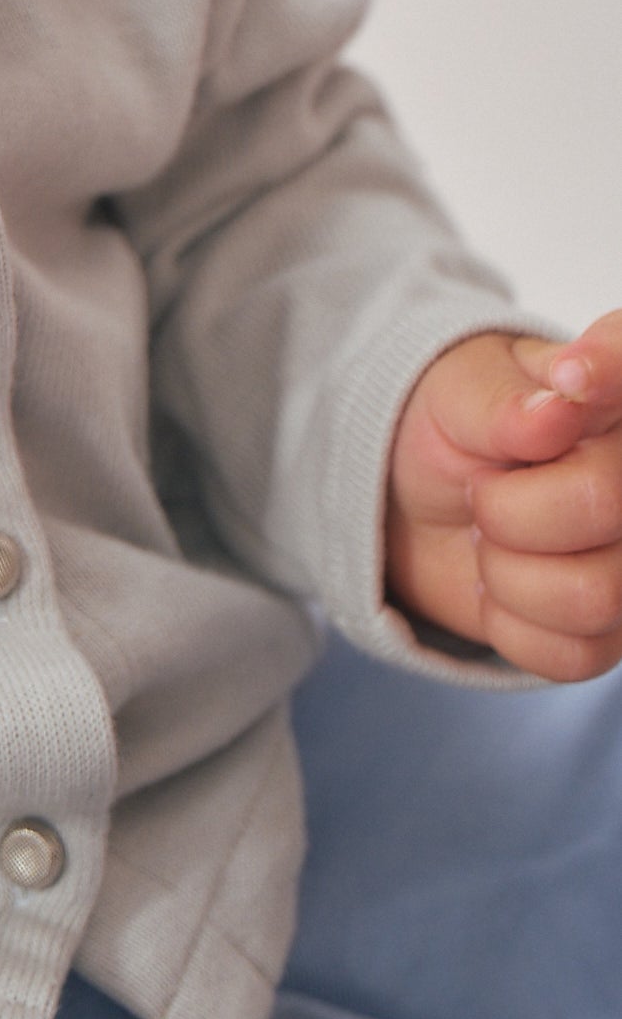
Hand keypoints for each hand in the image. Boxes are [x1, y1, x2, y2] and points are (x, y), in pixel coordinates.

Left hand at [387, 314, 621, 678]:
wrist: (415, 500)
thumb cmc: (448, 428)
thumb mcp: (455, 393)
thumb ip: (503, 401)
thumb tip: (559, 407)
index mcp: (612, 391)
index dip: (609, 366)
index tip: (568, 378)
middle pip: (603, 503)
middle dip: (506, 508)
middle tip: (481, 490)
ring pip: (593, 594)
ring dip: (506, 572)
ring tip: (491, 537)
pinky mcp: (614, 626)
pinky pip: (574, 652)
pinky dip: (510, 625)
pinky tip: (502, 584)